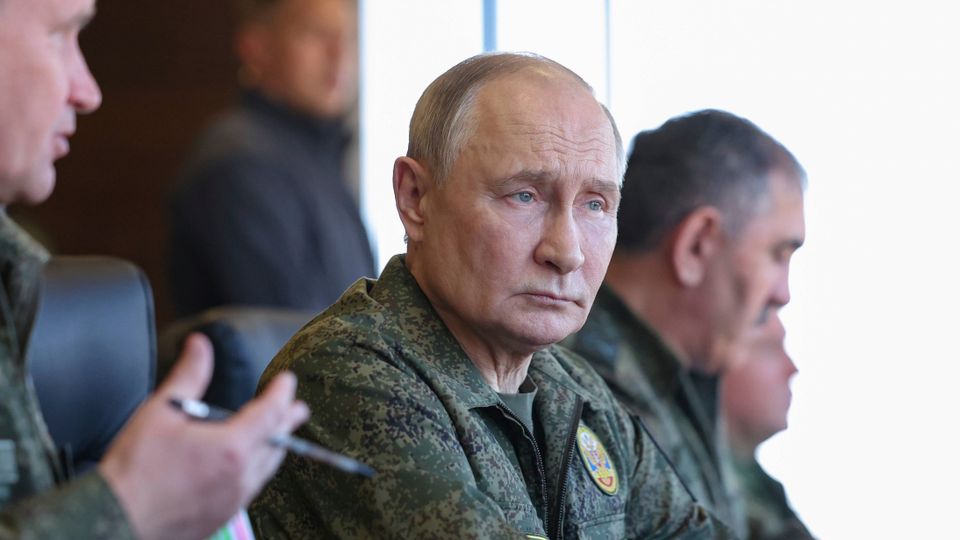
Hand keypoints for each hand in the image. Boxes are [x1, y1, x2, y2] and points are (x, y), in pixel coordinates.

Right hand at [98, 333, 309, 539]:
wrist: (115, 522)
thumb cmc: (134, 470)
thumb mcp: (160, 413)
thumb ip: (188, 376)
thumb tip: (199, 345)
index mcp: (231, 448)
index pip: (270, 413)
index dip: (281, 393)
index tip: (287, 380)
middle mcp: (240, 476)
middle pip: (276, 443)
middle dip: (288, 421)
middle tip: (299, 408)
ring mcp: (233, 500)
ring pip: (266, 468)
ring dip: (275, 447)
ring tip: (278, 435)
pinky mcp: (222, 516)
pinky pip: (250, 488)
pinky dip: (257, 470)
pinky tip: (248, 467)